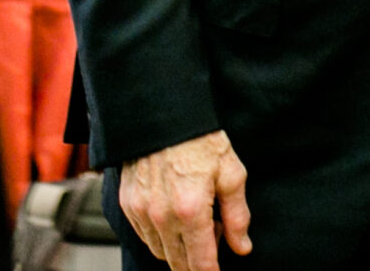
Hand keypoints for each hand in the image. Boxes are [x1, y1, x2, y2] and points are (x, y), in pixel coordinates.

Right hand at [121, 130, 250, 267]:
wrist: (164, 113)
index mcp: (191, 210)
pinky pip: (144, 235)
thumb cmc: (200, 139)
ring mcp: (140, 211)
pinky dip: (160, 235)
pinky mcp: (127, 203)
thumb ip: (237, 216)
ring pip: (160, 252)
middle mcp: (161, 216)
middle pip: (178, 264)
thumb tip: (242, 248)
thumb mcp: (231, 173)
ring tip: (196, 222)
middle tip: (214, 238)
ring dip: (178, 249)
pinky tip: (176, 215)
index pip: (201, 264)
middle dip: (198, 262)